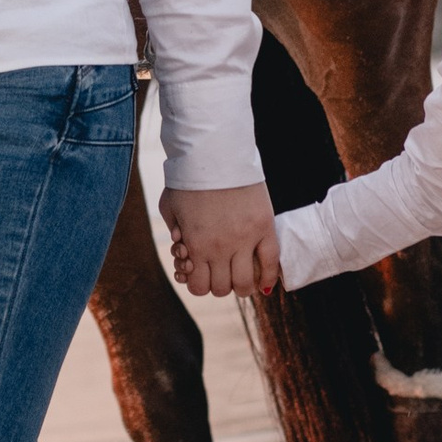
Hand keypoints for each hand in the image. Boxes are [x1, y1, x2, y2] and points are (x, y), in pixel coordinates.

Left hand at [162, 182, 280, 298]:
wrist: (214, 152)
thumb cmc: (188, 179)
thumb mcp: (170, 209)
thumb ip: (176, 233)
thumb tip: (182, 251)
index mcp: (196, 245)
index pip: (199, 287)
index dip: (198, 285)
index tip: (201, 275)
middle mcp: (220, 247)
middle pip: (222, 288)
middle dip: (219, 285)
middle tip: (221, 274)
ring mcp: (245, 238)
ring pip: (246, 283)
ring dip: (242, 286)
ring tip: (241, 277)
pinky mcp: (265, 226)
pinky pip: (271, 262)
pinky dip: (268, 278)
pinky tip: (265, 285)